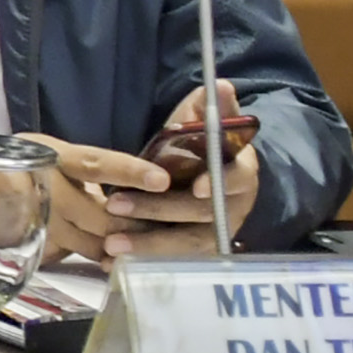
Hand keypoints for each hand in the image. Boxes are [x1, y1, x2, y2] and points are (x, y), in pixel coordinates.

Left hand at [47, 85, 261, 261]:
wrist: (198, 176)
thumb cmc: (197, 147)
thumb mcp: (200, 122)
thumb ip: (210, 107)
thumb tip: (219, 85)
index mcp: (240, 171)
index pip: (236, 177)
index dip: (218, 181)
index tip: (195, 186)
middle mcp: (234, 205)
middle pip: (202, 213)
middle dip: (159, 210)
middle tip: (116, 205)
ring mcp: (218, 231)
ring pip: (188, 243)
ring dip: (150, 245)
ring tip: (112, 246)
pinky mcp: (198, 252)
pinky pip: (175, 262)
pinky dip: (146, 264)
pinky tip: (115, 267)